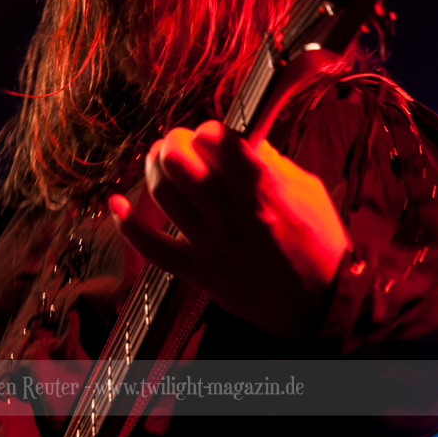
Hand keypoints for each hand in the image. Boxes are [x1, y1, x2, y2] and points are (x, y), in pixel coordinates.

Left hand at [109, 120, 347, 337]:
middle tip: (184, 144)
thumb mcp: (309, 190)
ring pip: (162, 194)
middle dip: (176, 141)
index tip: (215, 135)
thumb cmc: (320, 246)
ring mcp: (211, 246)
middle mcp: (232, 217)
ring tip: (162, 161)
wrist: (320, 306)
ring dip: (155, 168)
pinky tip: (117, 203)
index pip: (217, 140)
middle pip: (178, 160)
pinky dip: (127, 224)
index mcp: (264, 191)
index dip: (211, 130)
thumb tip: (241, 138)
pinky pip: (151, 248)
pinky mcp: (198, 271)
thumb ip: (272, 162)